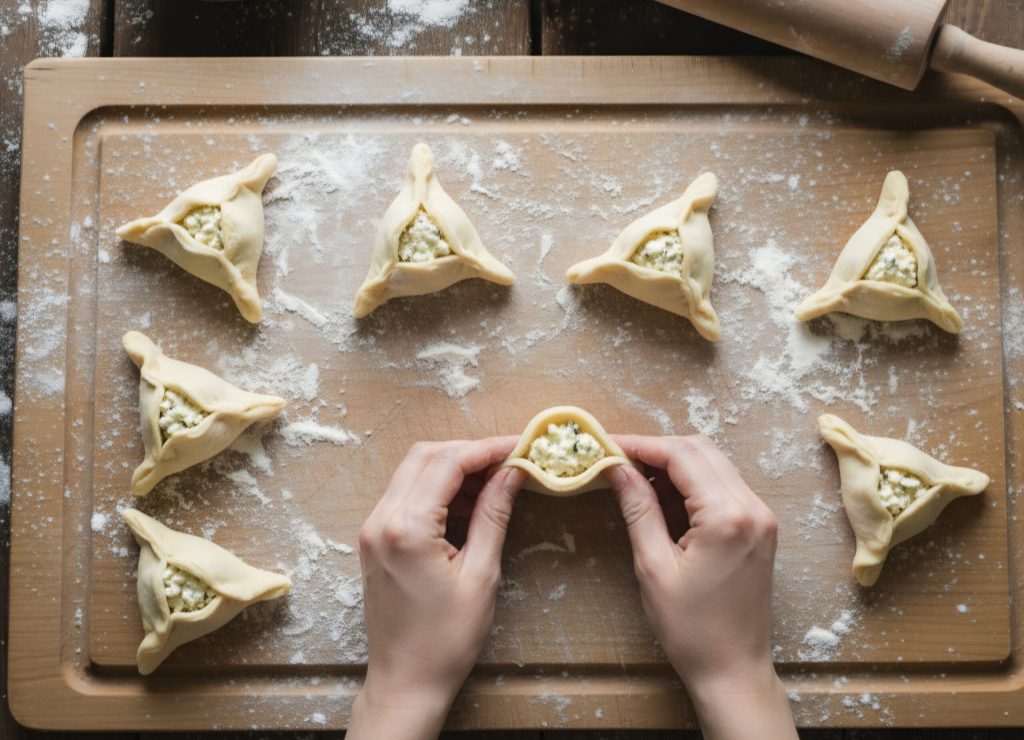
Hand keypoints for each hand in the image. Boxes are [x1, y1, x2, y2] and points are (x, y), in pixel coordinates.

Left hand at [347, 438, 524, 739]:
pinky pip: (404, 495)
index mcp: (407, 528)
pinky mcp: (373, 539)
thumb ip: (494, 515)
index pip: (448, 462)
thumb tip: (512, 473)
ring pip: (412, 471)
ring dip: (452, 468)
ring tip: (494, 482)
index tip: (520, 446)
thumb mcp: (481, 575)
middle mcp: (380, 520)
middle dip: (469, 452)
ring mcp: (372, 529)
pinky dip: (436, 488)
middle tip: (509, 461)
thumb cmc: (446, 640)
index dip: (487, 448)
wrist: (405, 681)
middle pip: (426, 456)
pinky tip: (466, 502)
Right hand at [608, 435, 796, 739]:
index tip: (608, 445)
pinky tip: (664, 498)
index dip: (641, 444)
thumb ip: (638, 509)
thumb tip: (617, 468)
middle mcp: (752, 508)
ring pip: (714, 463)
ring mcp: (762, 516)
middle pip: (701, 450)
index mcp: (727, 517)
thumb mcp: (653, 566)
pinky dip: (692, 482)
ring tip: (635, 480)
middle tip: (618, 461)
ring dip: (674, 464)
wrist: (733, 669)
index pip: (682, 455)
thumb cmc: (691, 629)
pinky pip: (724, 485)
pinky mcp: (760, 526)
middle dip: (657, 449)